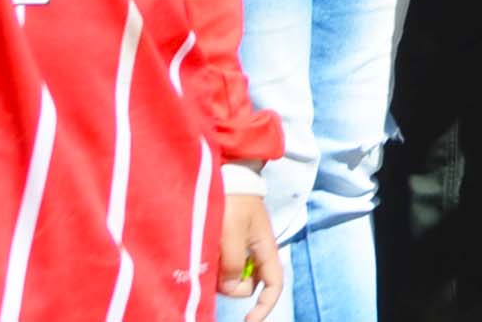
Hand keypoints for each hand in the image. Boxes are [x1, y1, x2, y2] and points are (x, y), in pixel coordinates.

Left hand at [219, 188, 282, 321]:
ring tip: (209, 251)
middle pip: (248, 284)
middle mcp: (257, 252)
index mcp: (266, 249)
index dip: (264, 306)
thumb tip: (230, 287)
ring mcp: (243, 248)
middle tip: (213, 272)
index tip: (248, 320)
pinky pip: (223, 264)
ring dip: (220, 273)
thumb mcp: (232, 233)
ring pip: (233, 275)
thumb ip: (232, 262)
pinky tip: (208, 250)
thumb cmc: (233, 202)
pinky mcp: (230, 243)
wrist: (229, 175)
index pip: (273, 285)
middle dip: (231, 286)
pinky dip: (215, 264)